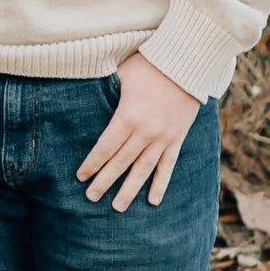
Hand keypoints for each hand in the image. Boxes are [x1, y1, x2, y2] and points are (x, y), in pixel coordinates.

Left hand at [78, 55, 202, 210]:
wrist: (188, 63)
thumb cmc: (150, 64)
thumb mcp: (121, 74)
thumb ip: (105, 89)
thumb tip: (82, 91)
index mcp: (128, 117)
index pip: (105, 147)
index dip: (92, 163)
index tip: (81, 176)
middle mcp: (145, 132)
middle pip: (121, 162)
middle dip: (104, 181)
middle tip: (91, 198)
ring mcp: (163, 138)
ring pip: (143, 170)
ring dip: (129, 190)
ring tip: (118, 207)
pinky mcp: (177, 139)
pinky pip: (168, 166)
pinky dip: (160, 184)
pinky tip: (153, 201)